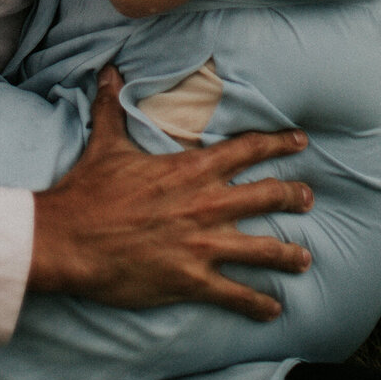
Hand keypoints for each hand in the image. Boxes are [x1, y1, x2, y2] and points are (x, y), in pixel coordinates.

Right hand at [29, 67, 312, 321]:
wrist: (71, 238)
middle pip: (266, 196)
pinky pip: (236, 294)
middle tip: (309, 197)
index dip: (278, 144)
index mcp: (190, 169)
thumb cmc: (89, 191)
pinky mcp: (192, 280)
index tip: (301, 141)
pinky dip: (258, 303)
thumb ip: (113, 106)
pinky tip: (272, 309)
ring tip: (305, 258)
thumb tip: (109, 70)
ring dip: (288, 254)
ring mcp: (202, 244)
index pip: (246, 150)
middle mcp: (206, 204)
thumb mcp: (106, 143)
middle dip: (293, 196)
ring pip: (263, 249)